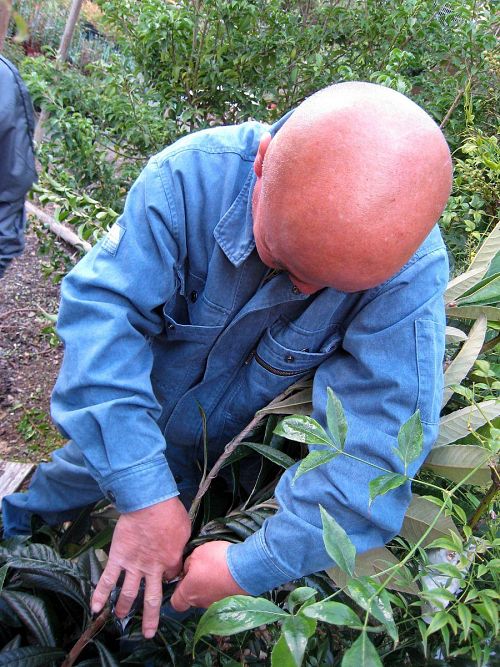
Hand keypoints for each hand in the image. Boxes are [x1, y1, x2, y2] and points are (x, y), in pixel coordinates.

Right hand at [91, 496, 190, 637]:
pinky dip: (100, 594)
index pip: (170, 577)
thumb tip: (179, 550)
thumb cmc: (169, 511)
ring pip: (128, 593)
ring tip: (121, 618)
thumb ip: (180, 546)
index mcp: (170, 562)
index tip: (166, 573)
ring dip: (124, 607)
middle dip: (149, 617)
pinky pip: (108, 579)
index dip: (169, 576)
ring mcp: (133, 565)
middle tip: (148, 632)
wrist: (149, 501)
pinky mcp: (118, 557)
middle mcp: (152, 569)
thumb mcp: (184, 530)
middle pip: (151, 598)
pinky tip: (95, 608)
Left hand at [170, 541, 248, 610]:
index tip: (184, 578)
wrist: (245, 568)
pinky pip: (220, 595)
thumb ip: (188, 565)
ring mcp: (215, 604)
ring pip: (207, 596)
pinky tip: (226, 574)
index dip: (178, 590)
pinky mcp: (229, 602)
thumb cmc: (216, 560)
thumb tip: (188, 570)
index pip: (176, 602)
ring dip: (209, 585)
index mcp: (188, 593)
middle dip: (195, 585)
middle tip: (202, 570)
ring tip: (217, 570)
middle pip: (192, 598)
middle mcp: (200, 603)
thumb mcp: (196, 554)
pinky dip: (221, 586)